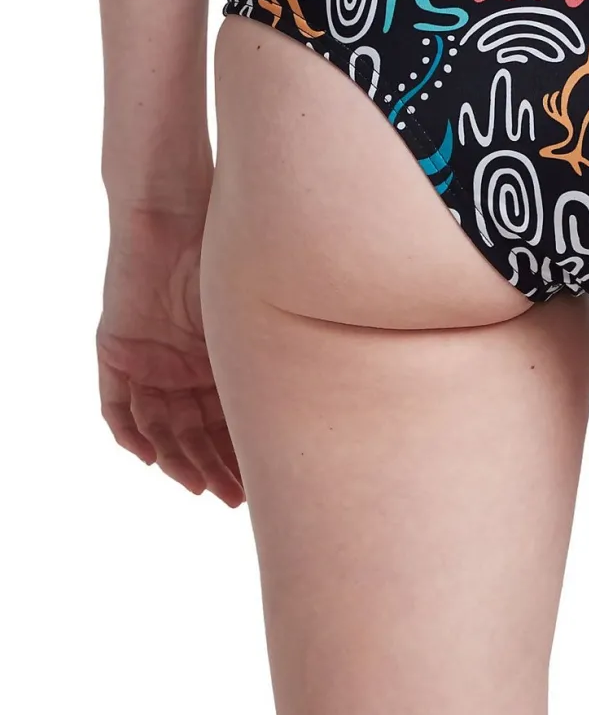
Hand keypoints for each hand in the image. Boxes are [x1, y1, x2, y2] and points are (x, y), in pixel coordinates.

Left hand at [96, 206, 244, 506]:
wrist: (174, 216)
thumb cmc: (225, 257)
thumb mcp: (253, 316)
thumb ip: (273, 354)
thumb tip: (345, 383)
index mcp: (217, 359)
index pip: (228, 419)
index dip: (244, 452)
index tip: (265, 481)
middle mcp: (182, 366)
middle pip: (195, 432)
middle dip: (217, 467)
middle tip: (238, 498)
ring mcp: (148, 362)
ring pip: (160, 428)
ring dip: (180, 461)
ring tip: (205, 487)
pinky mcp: (117, 353)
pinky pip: (117, 408)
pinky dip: (132, 436)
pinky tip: (153, 460)